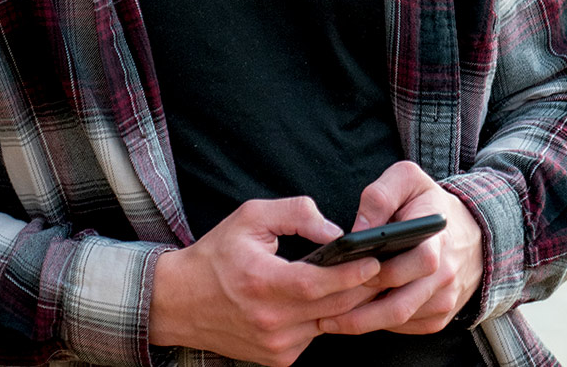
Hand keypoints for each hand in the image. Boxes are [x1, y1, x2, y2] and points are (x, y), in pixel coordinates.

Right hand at [149, 196, 381, 365]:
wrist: (181, 301)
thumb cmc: (217, 255)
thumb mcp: (251, 217)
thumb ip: (295, 214)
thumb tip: (334, 231)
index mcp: (261, 283)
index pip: (317, 284)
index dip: (349, 274)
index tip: (374, 260)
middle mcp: (270, 321)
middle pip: (331, 307)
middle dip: (361, 287)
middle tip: (384, 266)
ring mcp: (275, 345)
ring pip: (327, 324)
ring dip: (347, 304)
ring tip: (366, 280)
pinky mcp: (278, 357)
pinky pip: (313, 335)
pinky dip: (325, 317)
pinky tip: (331, 298)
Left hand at [318, 161, 483, 337]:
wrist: (472, 233)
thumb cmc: (430, 203)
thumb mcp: (409, 180)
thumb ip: (381, 195)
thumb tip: (357, 229)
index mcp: (436, 241)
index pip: (409, 264)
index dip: (377, 272)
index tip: (342, 275)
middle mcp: (444, 276)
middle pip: (399, 305)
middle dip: (358, 311)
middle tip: (321, 311)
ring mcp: (443, 301)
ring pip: (398, 320)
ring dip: (363, 323)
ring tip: (327, 319)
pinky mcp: (438, 316)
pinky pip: (405, 326)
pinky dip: (378, 324)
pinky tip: (351, 317)